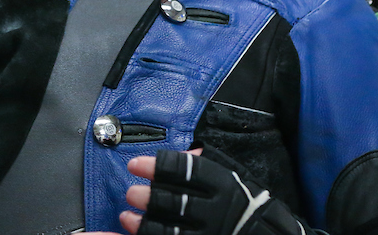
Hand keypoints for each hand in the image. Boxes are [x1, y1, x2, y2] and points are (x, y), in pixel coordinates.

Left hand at [120, 148, 305, 234]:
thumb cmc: (249, 203)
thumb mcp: (236, 177)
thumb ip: (209, 163)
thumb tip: (187, 150)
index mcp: (224, 185)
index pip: (187, 171)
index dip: (158, 166)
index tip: (136, 164)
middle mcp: (217, 211)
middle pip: (176, 203)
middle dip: (150, 198)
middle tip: (132, 193)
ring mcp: (210, 234)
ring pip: (170, 230)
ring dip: (144, 223)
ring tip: (127, 216)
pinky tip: (131, 231)